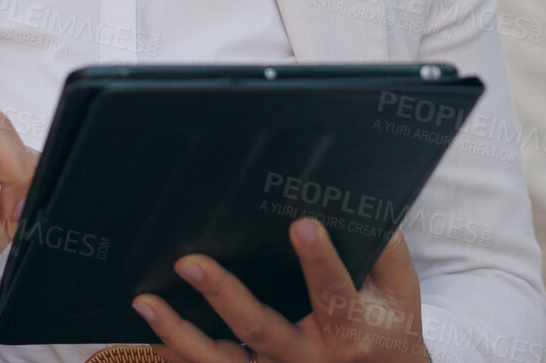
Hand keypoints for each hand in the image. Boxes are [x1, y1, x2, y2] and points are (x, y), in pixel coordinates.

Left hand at [132, 219, 431, 362]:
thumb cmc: (389, 324)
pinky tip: (150, 331)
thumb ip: (382, 246)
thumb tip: (357, 198)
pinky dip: (178, 355)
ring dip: (181, 334)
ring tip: (146, 301)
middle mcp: (309, 356)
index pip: (333, 291)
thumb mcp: (399, 288)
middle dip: (223, 295)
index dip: (319, 260)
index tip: (301, 224)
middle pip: (261, 329)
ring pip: (224, 362)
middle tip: (189, 261)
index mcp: (350, 328)